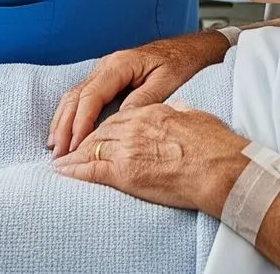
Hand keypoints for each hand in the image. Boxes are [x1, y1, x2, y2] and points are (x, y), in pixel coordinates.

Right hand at [48, 30, 231, 155]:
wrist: (185, 50)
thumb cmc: (178, 65)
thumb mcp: (165, 82)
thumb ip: (142, 101)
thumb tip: (119, 123)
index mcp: (120, 65)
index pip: (92, 95)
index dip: (81, 122)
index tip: (75, 146)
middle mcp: (107, 65)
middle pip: (76, 96)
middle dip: (64, 125)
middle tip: (59, 154)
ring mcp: (104, 70)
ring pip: (74, 96)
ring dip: (62, 121)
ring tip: (55, 147)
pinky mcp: (105, 78)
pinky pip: (81, 97)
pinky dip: (70, 115)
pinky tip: (65, 132)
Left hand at [55, 102, 247, 215]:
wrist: (218, 167)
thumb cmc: (213, 145)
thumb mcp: (195, 116)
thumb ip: (180, 111)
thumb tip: (177, 108)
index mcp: (151, 111)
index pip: (119, 116)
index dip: (104, 126)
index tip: (96, 133)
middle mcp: (135, 126)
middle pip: (101, 130)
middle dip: (83, 138)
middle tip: (69, 147)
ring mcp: (128, 147)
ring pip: (91, 147)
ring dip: (74, 154)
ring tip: (61, 160)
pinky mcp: (124, 171)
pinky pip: (91, 169)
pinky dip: (74, 170)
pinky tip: (63, 171)